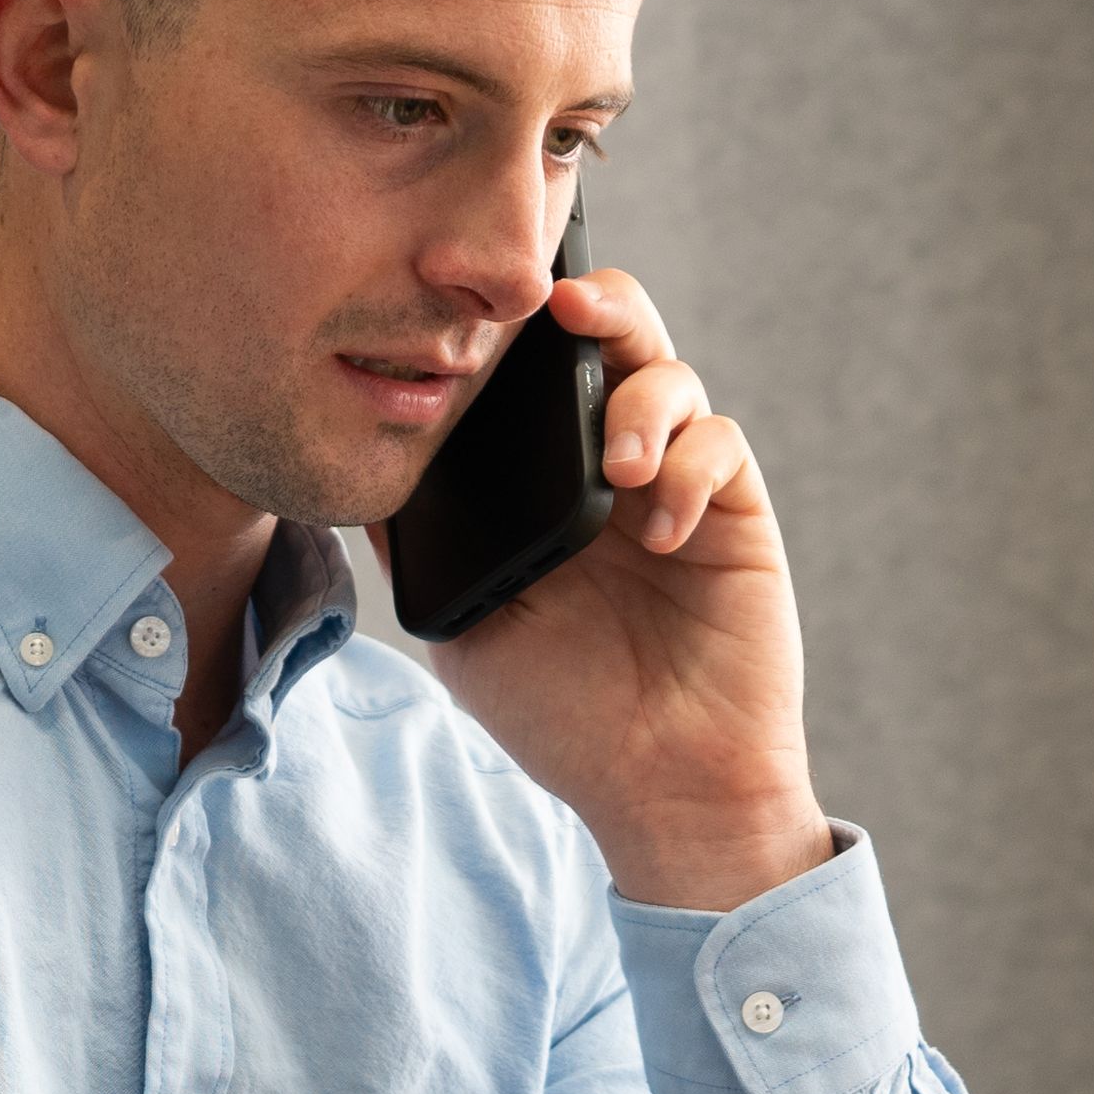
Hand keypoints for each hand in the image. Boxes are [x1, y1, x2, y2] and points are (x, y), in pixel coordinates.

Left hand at [423, 266, 831, 913]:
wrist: (661, 788)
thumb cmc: (564, 718)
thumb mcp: (465, 632)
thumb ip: (422, 551)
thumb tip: (359, 477)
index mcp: (544, 485)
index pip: (535, 376)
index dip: (516, 333)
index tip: (480, 317)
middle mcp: (609, 470)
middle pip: (612, 340)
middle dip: (595, 304)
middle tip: (567, 305)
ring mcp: (674, 486)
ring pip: (671, 377)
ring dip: (641, 404)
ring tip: (615, 470)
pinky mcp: (734, 514)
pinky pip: (720, 445)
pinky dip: (687, 468)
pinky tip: (658, 531)